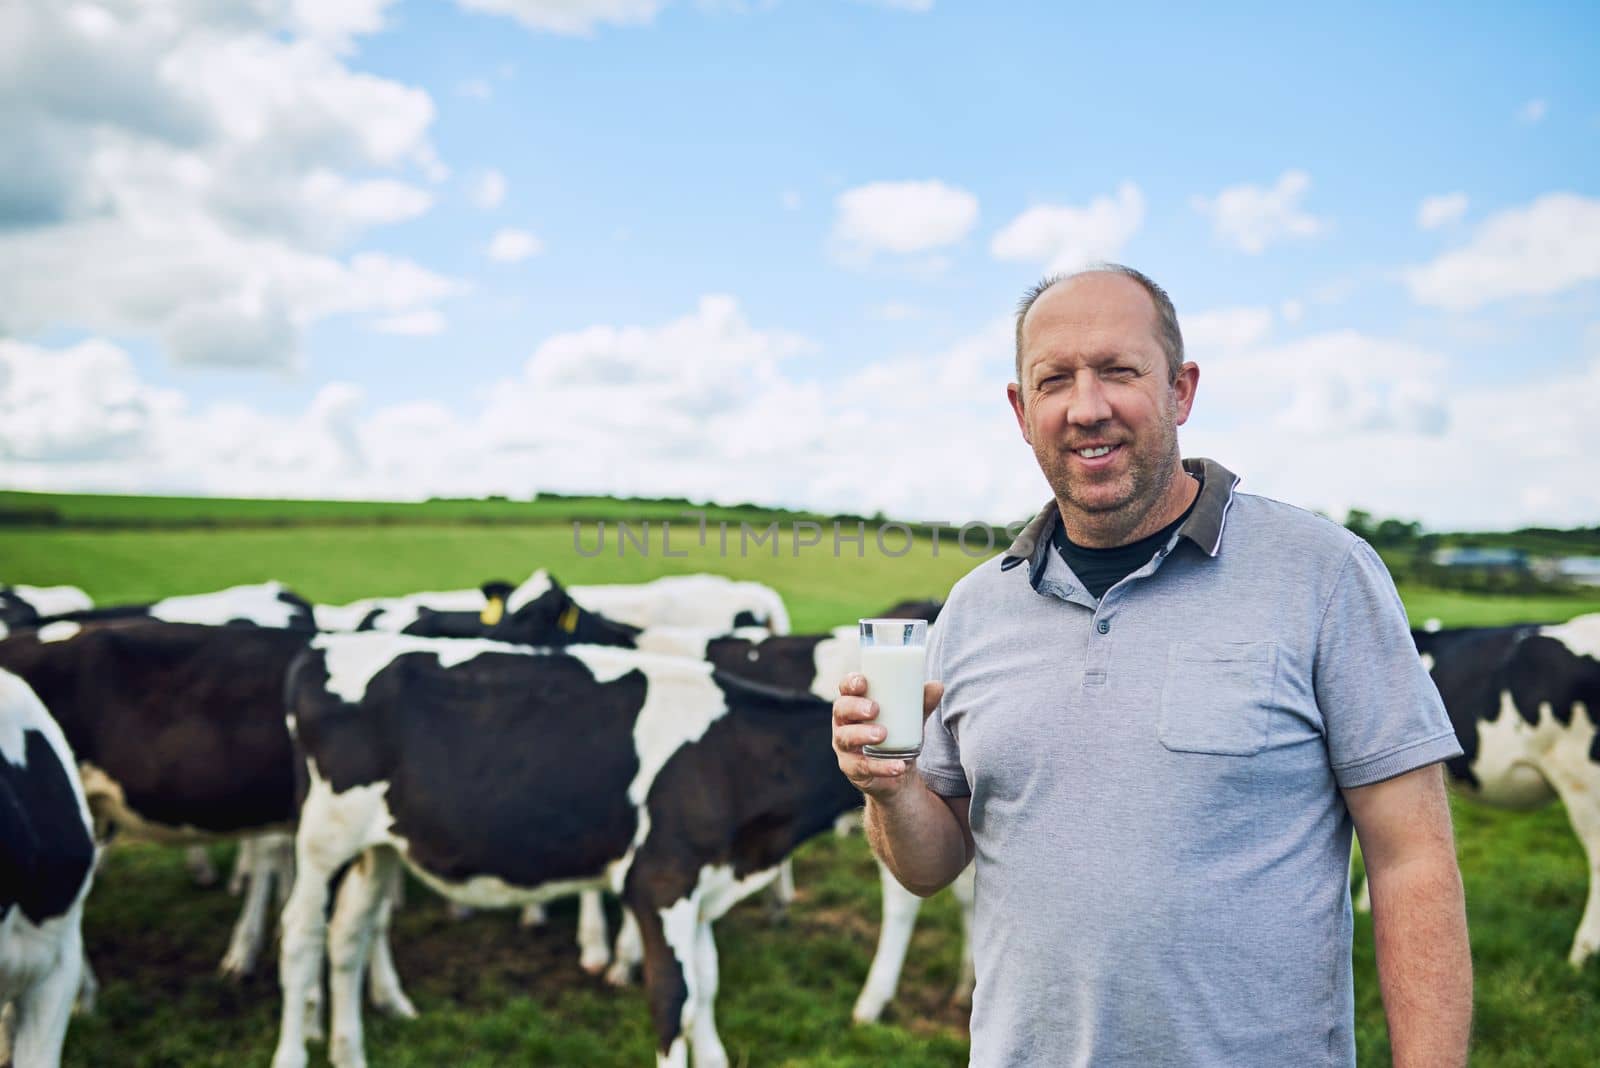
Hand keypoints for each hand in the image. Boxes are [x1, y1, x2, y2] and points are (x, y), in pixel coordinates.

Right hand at [832, 675, 943, 797]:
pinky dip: (881, 767)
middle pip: (840, 710)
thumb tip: (937, 686)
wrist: (899, 771)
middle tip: (874, 709)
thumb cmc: (898, 734)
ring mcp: (845, 747)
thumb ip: (921, 703)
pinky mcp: (852, 769)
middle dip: (855, 707)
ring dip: (863, 734)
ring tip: (883, 735)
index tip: (863, 682)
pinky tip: (898, 766)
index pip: (845, 688)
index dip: (850, 683)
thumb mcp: (910, 717)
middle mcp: (845, 723)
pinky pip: (863, 767)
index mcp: (855, 704)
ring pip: (846, 738)